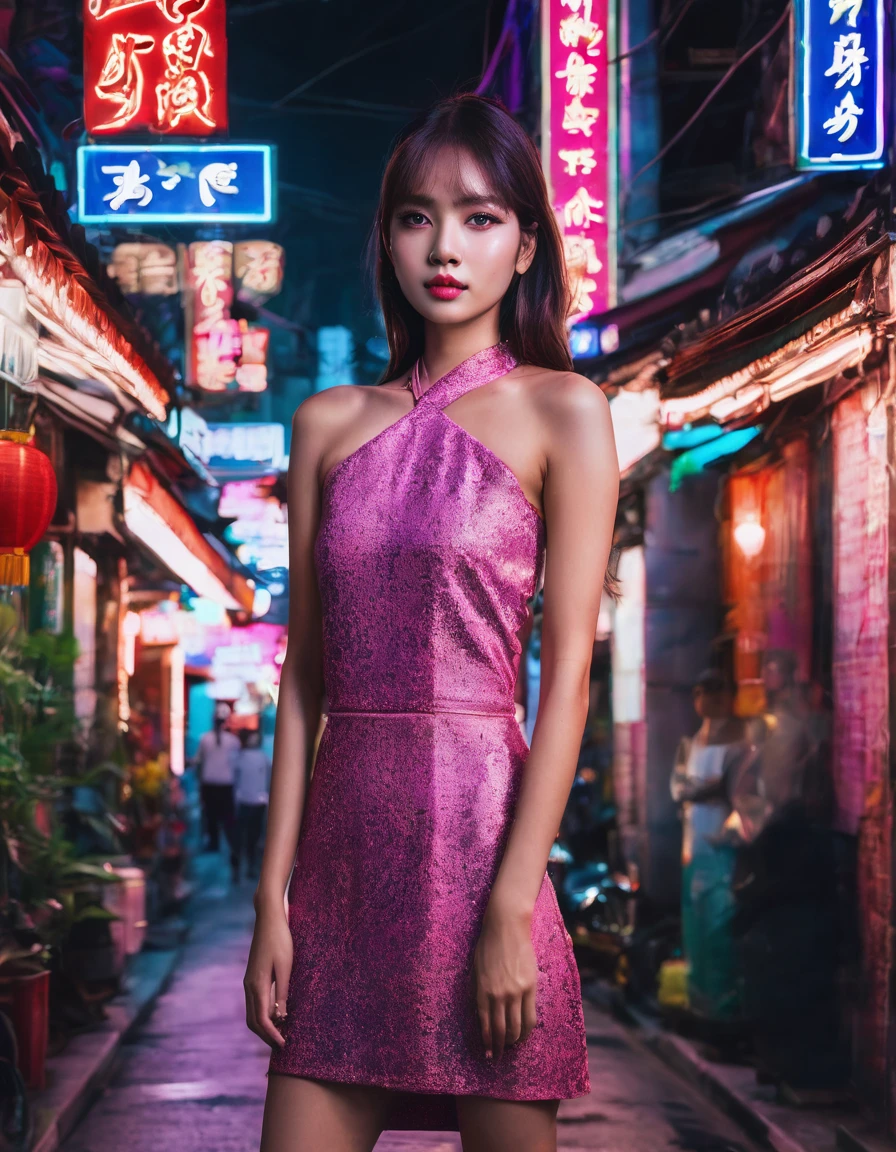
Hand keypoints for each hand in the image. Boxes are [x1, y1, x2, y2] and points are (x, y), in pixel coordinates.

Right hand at [244, 903, 292, 1049]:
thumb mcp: (286, 966)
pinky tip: (276, 1014)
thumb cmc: (280, 940)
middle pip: (253, 1021)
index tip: (284, 1046)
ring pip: (252, 1013)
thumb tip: (281, 1017)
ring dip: (264, 1027)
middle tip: (283, 1045)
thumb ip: (282, 992)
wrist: (268, 918)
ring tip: (281, 1033)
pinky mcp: (252, 976)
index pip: (262, 1020)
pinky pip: (255, 1003)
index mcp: (257, 985)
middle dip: (266, 1036)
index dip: (272, 1035)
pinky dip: (263, 1014)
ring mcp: (249, 981)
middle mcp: (249, 986)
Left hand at [473, 905, 537, 1061]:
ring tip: (512, 1047)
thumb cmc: (487, 946)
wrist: (506, 927)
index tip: (488, 1054)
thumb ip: (477, 993)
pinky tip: (524, 1035)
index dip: (487, 1043)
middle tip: (498, 1056)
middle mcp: (498, 995)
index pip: (486, 1026)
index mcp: (482, 992)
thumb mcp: (475, 971)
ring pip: (516, 1027)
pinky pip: (529, 1016)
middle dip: (499, 1047)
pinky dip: (526, 1030)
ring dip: (513, 1041)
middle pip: (501, 1031)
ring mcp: (515, 992)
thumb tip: (481, 1015)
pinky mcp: (530, 987)